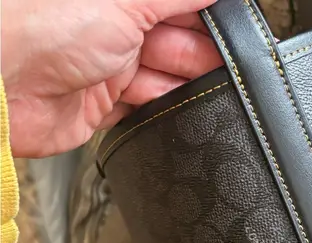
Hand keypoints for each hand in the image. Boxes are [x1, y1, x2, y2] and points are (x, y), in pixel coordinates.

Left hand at [1, 0, 221, 157]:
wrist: (2, 88)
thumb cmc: (45, 27)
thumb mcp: (128, 0)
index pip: (176, 3)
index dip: (206, 15)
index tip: (233, 29)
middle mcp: (113, 28)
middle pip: (173, 40)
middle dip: (202, 52)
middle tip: (228, 67)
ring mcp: (107, 67)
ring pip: (162, 75)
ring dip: (185, 83)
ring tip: (209, 90)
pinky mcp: (102, 104)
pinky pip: (143, 105)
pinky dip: (162, 107)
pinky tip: (177, 107)